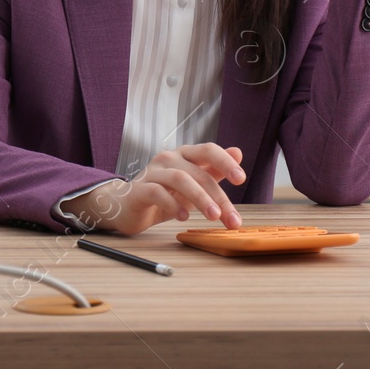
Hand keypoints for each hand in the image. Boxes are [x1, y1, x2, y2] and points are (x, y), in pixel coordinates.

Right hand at [64, 143, 245, 235]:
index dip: (225, 162)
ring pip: (180, 179)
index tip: (241, 179)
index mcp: (184, 155)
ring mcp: (153, 172)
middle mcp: (169, 158)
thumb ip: (214, 170)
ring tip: (213, 216)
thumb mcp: (193, 185)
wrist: (128, 207)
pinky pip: (157, 192)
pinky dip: (172, 204)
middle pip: (198, 172)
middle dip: (218, 196)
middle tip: (231, 218)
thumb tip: (238, 153)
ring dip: (200, 198)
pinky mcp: (139, 189)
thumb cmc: (165, 195)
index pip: (208, 150)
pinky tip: (183, 217)